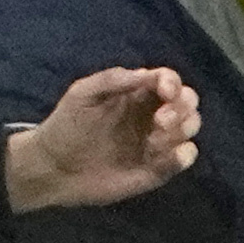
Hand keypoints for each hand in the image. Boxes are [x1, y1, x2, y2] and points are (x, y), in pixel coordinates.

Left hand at [4, 64, 201, 208]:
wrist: (53, 168)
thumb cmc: (67, 126)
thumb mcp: (83, 94)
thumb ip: (113, 79)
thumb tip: (147, 74)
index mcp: (137, 93)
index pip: (169, 80)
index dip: (173, 83)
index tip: (165, 92)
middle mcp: (152, 115)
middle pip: (188, 103)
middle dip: (181, 108)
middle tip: (159, 121)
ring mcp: (157, 143)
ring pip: (189, 128)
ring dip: (181, 130)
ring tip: (153, 142)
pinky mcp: (158, 169)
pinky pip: (185, 158)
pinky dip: (185, 155)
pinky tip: (167, 156)